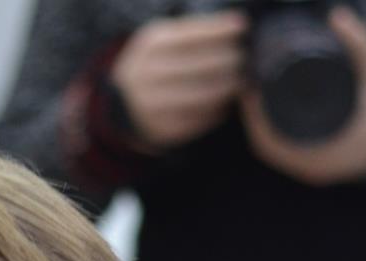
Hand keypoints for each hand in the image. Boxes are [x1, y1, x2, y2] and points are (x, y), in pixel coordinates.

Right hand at [109, 12, 247, 150]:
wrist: (121, 105)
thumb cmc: (154, 65)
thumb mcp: (162, 40)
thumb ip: (192, 33)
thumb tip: (234, 26)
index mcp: (151, 45)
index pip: (192, 35)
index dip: (220, 29)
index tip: (242, 26)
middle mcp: (150, 74)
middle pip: (201, 65)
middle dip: (228, 60)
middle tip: (244, 58)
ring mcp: (154, 105)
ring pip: (202, 95)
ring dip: (226, 87)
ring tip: (238, 81)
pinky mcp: (162, 129)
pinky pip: (198, 120)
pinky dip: (216, 111)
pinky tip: (224, 103)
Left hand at [240, 7, 365, 184]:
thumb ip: (361, 45)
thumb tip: (337, 15)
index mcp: (325, 154)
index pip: (271, 142)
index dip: (254, 115)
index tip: (251, 85)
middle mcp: (314, 167)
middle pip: (267, 146)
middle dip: (253, 115)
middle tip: (250, 81)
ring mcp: (315, 169)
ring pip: (275, 150)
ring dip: (261, 124)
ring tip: (256, 91)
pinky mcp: (318, 165)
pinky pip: (286, 152)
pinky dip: (273, 133)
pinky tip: (267, 112)